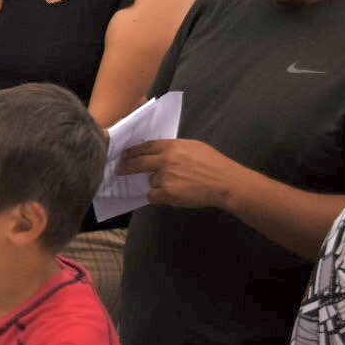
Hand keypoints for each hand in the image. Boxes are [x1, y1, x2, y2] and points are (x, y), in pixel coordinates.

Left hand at [117, 138, 238, 210]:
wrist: (225, 183)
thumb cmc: (214, 165)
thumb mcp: (194, 147)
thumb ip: (175, 149)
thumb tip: (159, 154)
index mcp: (172, 146)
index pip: (145, 147)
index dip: (133, 151)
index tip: (124, 155)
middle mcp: (165, 160)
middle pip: (138, 163)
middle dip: (126, 167)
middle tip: (118, 169)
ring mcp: (165, 177)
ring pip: (151, 181)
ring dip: (158, 184)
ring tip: (177, 185)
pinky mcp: (167, 192)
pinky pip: (154, 196)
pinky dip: (159, 197)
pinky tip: (172, 195)